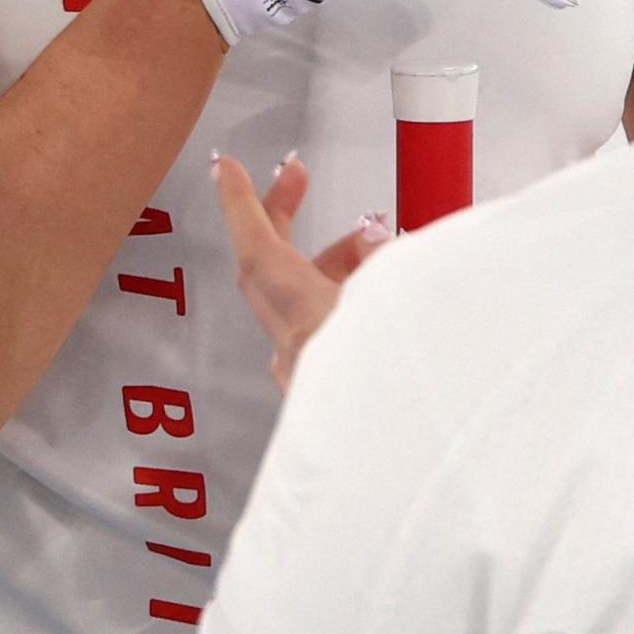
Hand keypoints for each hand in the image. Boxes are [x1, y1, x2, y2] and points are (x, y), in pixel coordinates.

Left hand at [212, 153, 389, 389]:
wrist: (407, 465)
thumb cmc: (402, 384)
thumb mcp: (405, 296)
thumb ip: (389, 261)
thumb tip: (376, 243)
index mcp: (305, 315)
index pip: (256, 245)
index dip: (239, 200)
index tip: (226, 168)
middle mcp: (297, 347)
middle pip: (274, 268)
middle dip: (287, 219)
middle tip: (298, 180)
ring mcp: (307, 378)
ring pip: (304, 301)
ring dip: (336, 265)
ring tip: (384, 248)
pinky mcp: (324, 400)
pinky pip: (323, 334)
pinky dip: (346, 304)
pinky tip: (385, 300)